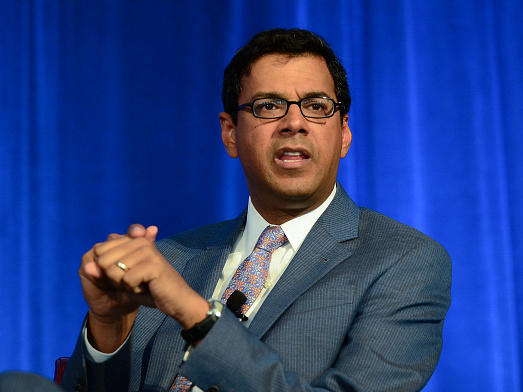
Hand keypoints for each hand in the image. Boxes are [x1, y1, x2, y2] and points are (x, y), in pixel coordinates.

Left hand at [79, 224, 208, 351]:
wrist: (176, 301)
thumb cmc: (150, 289)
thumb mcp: (122, 279)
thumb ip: (104, 271)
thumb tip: (85, 266)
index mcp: (133, 240)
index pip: (100, 250)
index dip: (107, 270)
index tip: (127, 275)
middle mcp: (139, 242)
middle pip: (104, 261)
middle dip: (114, 279)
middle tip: (135, 282)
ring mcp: (147, 251)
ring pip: (113, 272)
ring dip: (125, 285)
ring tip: (142, 284)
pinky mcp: (153, 264)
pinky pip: (127, 280)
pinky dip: (134, 290)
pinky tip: (148, 288)